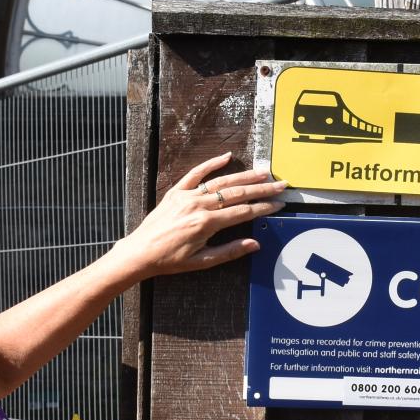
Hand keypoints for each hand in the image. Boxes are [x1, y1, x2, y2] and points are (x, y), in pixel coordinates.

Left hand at [113, 153, 285, 279]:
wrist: (140, 252)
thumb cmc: (169, 260)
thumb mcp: (202, 262)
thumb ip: (230, 251)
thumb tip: (254, 244)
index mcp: (206, 224)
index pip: (243, 212)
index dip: (263, 208)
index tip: (278, 204)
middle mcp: (198, 206)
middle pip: (237, 193)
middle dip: (261, 189)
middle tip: (280, 185)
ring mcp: (187, 196)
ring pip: (221, 182)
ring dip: (244, 176)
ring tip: (262, 172)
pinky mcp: (176, 192)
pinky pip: (195, 173)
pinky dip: (211, 164)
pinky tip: (226, 157)